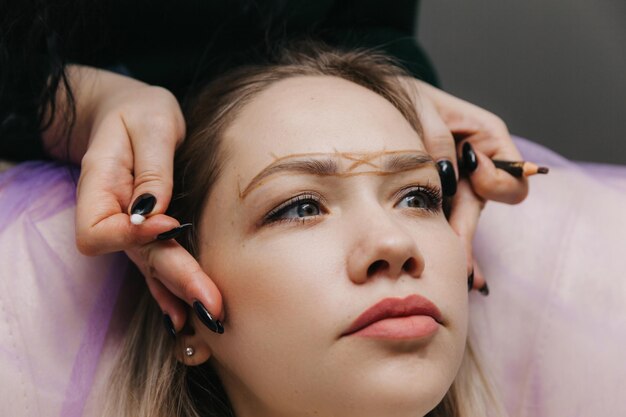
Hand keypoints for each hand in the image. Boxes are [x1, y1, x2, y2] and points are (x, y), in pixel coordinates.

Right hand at [42, 66, 222, 331]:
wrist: (133, 113)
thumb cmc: (139, 111)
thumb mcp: (150, 124)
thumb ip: (151, 168)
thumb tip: (153, 210)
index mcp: (100, 186)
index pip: (99, 230)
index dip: (130, 235)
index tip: (168, 225)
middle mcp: (112, 214)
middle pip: (136, 256)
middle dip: (175, 278)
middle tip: (210, 301)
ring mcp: (130, 229)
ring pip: (152, 267)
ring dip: (181, 291)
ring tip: (210, 314)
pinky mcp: (150, 233)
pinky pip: (158, 265)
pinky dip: (173, 289)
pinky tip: (189, 313)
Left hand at [408, 79, 528, 291]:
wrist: (373, 100)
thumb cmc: (403, 96)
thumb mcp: (421, 108)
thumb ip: (438, 138)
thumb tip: (449, 178)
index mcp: (486, 137)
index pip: (513, 170)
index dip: (495, 179)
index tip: (470, 175)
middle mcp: (477, 164)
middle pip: (483, 205)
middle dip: (468, 231)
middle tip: (459, 261)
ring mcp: (459, 183)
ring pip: (465, 220)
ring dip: (460, 247)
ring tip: (460, 275)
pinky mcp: (440, 196)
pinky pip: (451, 224)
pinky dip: (455, 246)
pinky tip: (462, 273)